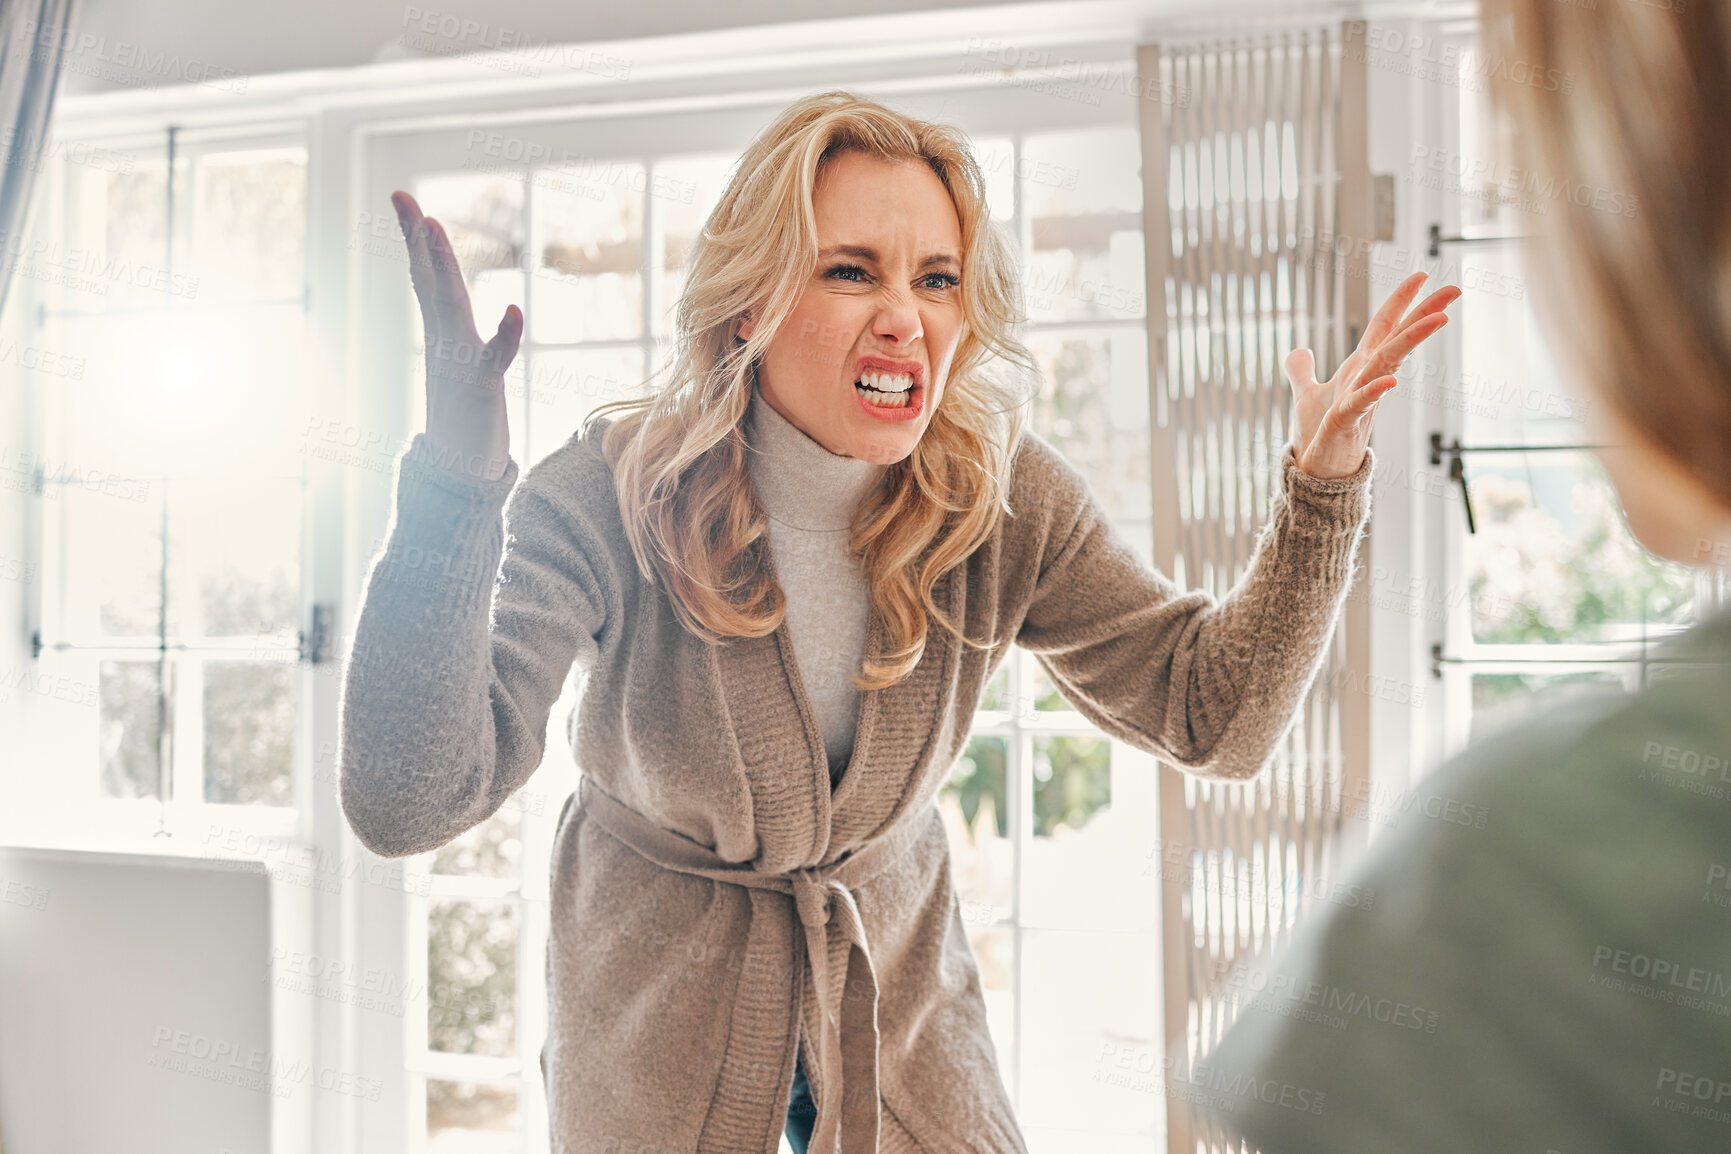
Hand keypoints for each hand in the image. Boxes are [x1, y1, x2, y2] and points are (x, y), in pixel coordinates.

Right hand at [391, 190, 520, 482]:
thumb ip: (461, 339)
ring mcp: (462, 363)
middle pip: (431, 282)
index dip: (417, 242)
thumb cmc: (466, 421)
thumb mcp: (461, 370)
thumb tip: (452, 317)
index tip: (405, 203)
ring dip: (443, 268)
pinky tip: (514, 310)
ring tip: (433, 227)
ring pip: (450, 307)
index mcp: (444, 336)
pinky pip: (495, 357)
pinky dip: (505, 335)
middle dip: (418, 240)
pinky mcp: (484, 389)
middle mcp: (447, 343)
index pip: (426, 280)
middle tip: (402, 198)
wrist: (461, 475)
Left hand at [1284, 271, 1459, 479]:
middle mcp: (1365, 379)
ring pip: (1387, 364)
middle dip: (1424, 313)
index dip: (1400, 301)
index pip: (1383, 328)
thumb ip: (1302, 371)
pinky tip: (1390, 380)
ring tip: (1439, 319)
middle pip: (1397, 340)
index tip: (1423, 274)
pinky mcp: (1344, 424)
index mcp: (1359, 368)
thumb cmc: (1318, 435)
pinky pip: (1360, 403)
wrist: (1315, 475)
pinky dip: (1373, 391)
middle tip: (1455, 289)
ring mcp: (1360, 400)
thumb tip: (1298, 350)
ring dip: (1411, 341)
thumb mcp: (1307, 394)